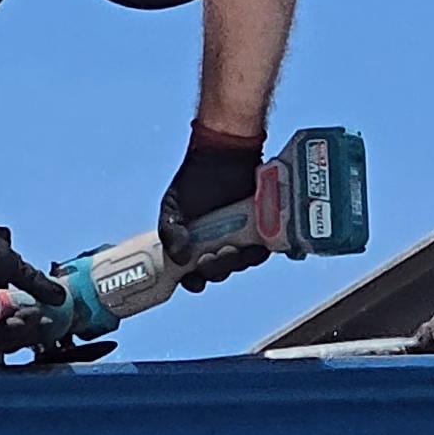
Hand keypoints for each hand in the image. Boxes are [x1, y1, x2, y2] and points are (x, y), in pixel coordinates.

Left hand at [0, 219, 60, 352]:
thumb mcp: (15, 267)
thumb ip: (35, 284)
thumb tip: (60, 297)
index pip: (19, 332)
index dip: (36, 331)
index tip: (51, 320)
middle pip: (9, 342)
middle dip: (29, 334)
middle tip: (42, 319)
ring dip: (16, 333)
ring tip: (31, 319)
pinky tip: (14, 319)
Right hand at [159, 127, 266, 292]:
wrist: (223, 153)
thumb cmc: (194, 180)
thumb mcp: (172, 207)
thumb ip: (171, 233)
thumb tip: (180, 259)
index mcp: (194, 244)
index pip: (193, 273)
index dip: (194, 281)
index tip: (194, 280)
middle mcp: (217, 244)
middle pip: (219, 271)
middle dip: (216, 269)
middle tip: (212, 257)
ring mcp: (240, 237)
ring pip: (240, 263)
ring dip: (237, 263)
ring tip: (233, 250)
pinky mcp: (261, 228)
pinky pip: (262, 249)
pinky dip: (259, 253)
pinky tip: (255, 248)